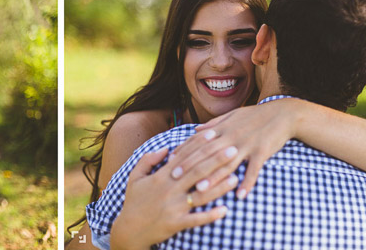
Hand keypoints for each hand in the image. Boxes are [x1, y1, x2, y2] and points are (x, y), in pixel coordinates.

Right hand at [110, 149, 233, 249]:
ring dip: (219, 186)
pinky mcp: (176, 223)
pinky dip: (211, 215)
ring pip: (201, 195)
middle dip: (216, 160)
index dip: (199, 144)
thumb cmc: (133, 202)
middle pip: (197, 172)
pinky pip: (196, 220)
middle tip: (234, 150)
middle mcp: (170, 189)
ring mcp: (174, 207)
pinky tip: (225, 210)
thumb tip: (167, 148)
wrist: (129, 231)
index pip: (184, 156)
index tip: (214, 134)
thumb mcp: (134, 177)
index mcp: (161, 176)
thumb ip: (148, 160)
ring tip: (236, 177)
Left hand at [173, 100, 299, 198]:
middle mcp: (232, 136)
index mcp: (224, 128)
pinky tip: (240, 195)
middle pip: (208, 153)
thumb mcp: (233, 115)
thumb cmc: (257, 115)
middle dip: (190, 165)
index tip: (170, 161)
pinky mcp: (262, 151)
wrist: (284, 114)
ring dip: (214, 177)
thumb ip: (214, 123)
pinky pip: (254, 169)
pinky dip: (247, 182)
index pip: (199, 140)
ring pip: (227, 163)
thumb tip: (196, 130)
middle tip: (176, 178)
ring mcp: (247, 144)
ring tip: (201, 190)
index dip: (184, 151)